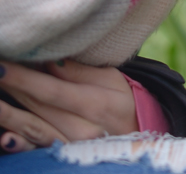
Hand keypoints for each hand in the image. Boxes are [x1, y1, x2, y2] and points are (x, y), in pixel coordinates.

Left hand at [0, 59, 137, 152]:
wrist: (138, 135)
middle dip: (12, 88)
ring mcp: (71, 148)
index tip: (3, 65)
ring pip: (33, 129)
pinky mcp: (64, 157)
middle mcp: (82, 130)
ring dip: (8, 115)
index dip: (25, 78)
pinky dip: (20, 145)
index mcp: (96, 104)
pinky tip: (6, 139)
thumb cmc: (123, 102)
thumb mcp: (111, 79)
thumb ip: (80, 71)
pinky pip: (38, 151)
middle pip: (39, 107)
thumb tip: (49, 60)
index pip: (52, 89)